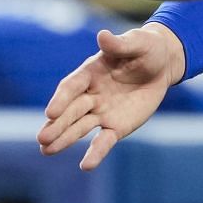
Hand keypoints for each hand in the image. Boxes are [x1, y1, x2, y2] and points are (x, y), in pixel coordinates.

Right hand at [37, 23, 184, 170]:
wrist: (161, 64)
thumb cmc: (145, 48)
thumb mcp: (137, 43)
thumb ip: (119, 44)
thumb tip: (103, 36)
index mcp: (90, 72)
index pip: (72, 87)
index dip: (61, 99)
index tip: (50, 112)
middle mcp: (91, 94)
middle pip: (71, 111)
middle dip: (57, 124)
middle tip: (42, 138)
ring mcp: (101, 112)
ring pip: (80, 127)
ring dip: (64, 139)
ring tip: (46, 150)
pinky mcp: (116, 127)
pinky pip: (103, 141)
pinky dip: (95, 153)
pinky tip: (85, 166)